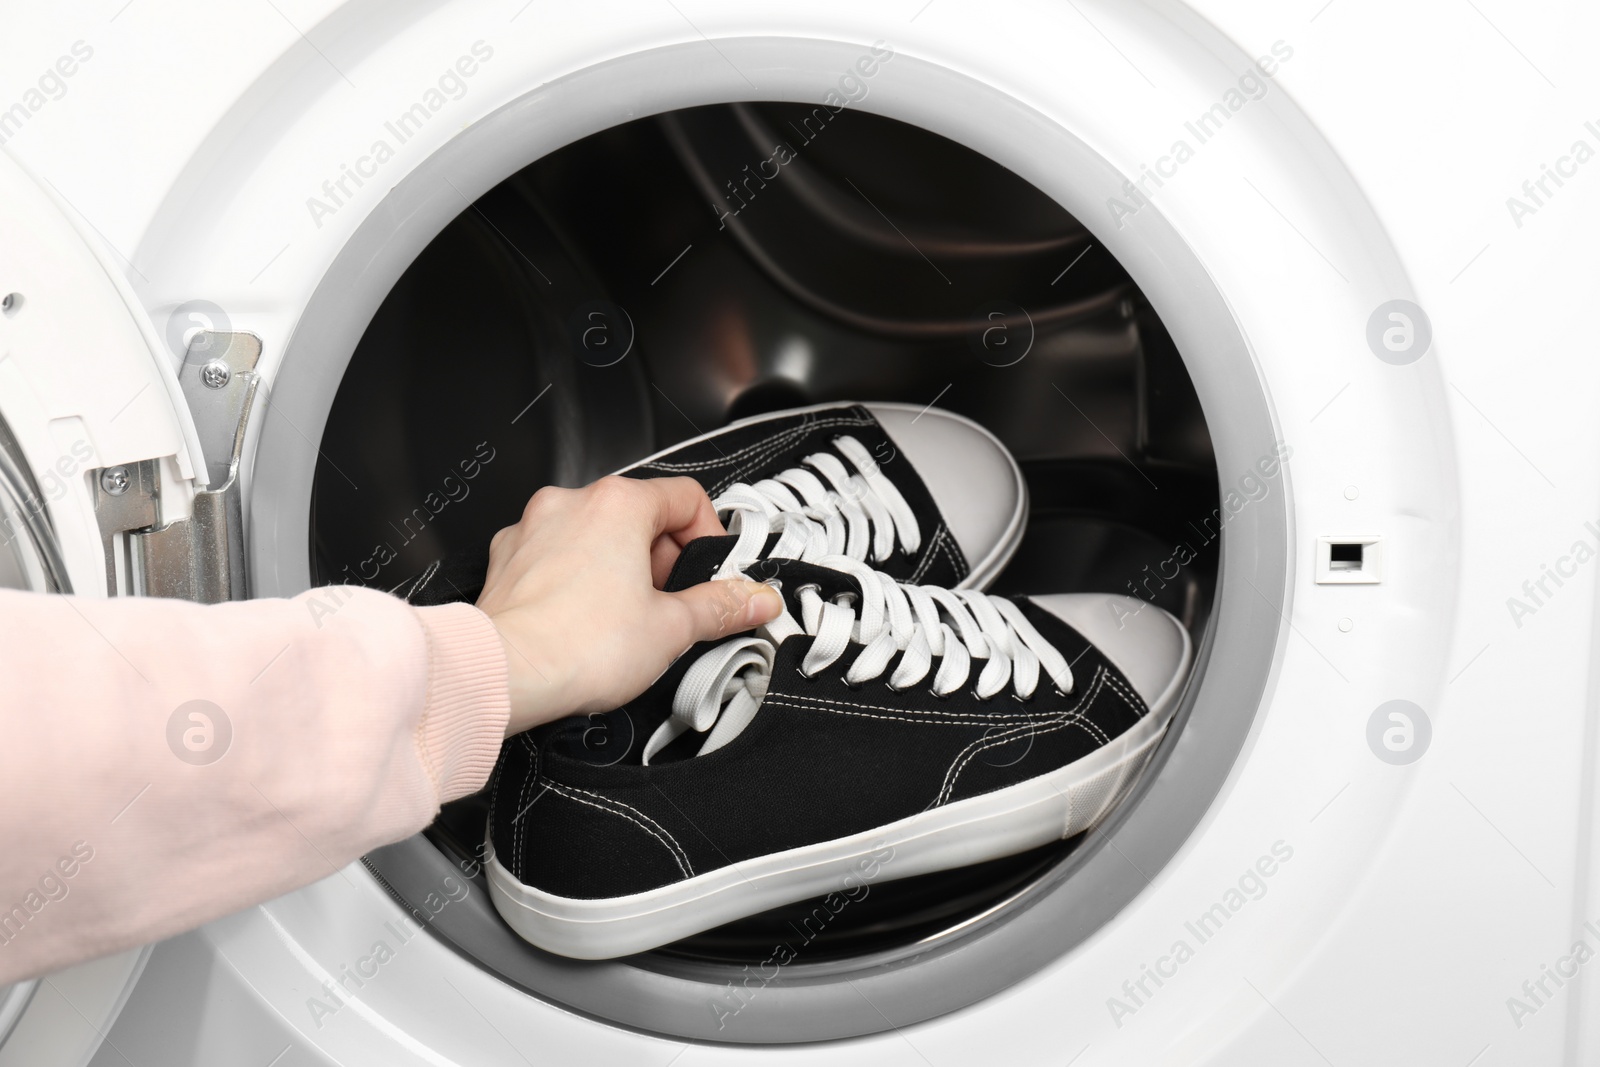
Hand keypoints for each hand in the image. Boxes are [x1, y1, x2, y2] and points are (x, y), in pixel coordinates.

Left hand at [476, 476, 783, 735]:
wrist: (503, 675)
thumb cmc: (576, 646)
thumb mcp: (672, 628)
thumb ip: (721, 607)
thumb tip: (754, 599)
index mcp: (618, 504)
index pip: (686, 498)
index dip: (709, 538)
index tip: (711, 574)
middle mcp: (571, 504)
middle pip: (640, 516)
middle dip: (663, 560)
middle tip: (672, 606)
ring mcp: (533, 529)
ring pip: (595, 536)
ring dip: (619, 569)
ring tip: (627, 620)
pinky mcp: (507, 560)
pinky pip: (556, 557)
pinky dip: (577, 580)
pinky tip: (585, 621)